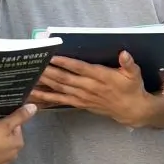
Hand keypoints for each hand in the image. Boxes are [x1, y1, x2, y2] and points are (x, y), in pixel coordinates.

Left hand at [31, 51, 156, 127]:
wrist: (131, 110)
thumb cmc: (132, 89)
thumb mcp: (135, 74)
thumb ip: (129, 63)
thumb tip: (124, 53)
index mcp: (101, 77)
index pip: (80, 68)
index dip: (66, 63)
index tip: (53, 56)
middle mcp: (89, 87)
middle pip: (65, 79)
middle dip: (48, 71)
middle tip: (34, 64)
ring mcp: (82, 97)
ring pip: (59, 90)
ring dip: (44, 84)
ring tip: (29, 78)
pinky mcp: (79, 103)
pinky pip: (60, 100)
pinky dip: (47, 98)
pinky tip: (35, 95)